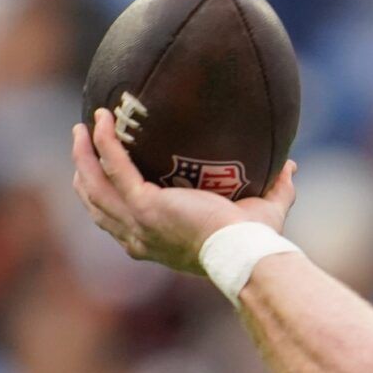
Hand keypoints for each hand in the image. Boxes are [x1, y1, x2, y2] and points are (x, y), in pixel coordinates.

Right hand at [70, 108, 295, 274]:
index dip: (107, 199)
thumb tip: (291, 165)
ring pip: (95, 186)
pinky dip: (105, 143)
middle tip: (82, 145)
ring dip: (84, 155)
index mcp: (156, 242)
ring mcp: (138, 222)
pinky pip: (115, 167)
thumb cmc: (255, 241)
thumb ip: (276, 188)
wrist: (248, 251)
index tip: (103, 175)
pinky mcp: (145, 205)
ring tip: (82, 128)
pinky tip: (101, 120)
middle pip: (97, 204)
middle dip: (85, 175)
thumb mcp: (262, 211)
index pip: (119, 223)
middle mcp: (139, 236)